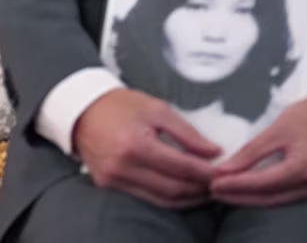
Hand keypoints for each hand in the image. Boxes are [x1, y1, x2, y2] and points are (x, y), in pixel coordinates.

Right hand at [75, 88, 220, 208]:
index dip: (207, 172)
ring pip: (162, 201)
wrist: (81, 110)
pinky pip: (146, 198)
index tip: (225, 171)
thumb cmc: (120, 105)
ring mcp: (114, 180)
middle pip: (174, 189)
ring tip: (205, 189)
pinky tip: (182, 189)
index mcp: (136, 145)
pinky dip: (168, 197)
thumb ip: (187, 132)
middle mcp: (123, 167)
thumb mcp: (156, 108)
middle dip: (201, 189)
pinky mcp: (109, 186)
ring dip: (188, 198)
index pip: (182, 167)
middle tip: (220, 183)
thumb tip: (214, 152)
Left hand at [211, 87, 306, 206]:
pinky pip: (293, 196)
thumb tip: (226, 168)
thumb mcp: (278, 128)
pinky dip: (271, 194)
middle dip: (242, 196)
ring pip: (282, 200)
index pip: (264, 183)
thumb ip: (252, 151)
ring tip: (228, 192)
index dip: (237, 185)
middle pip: (272, 198)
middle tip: (215, 191)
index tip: (213, 184)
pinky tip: (253, 190)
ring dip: (254, 198)